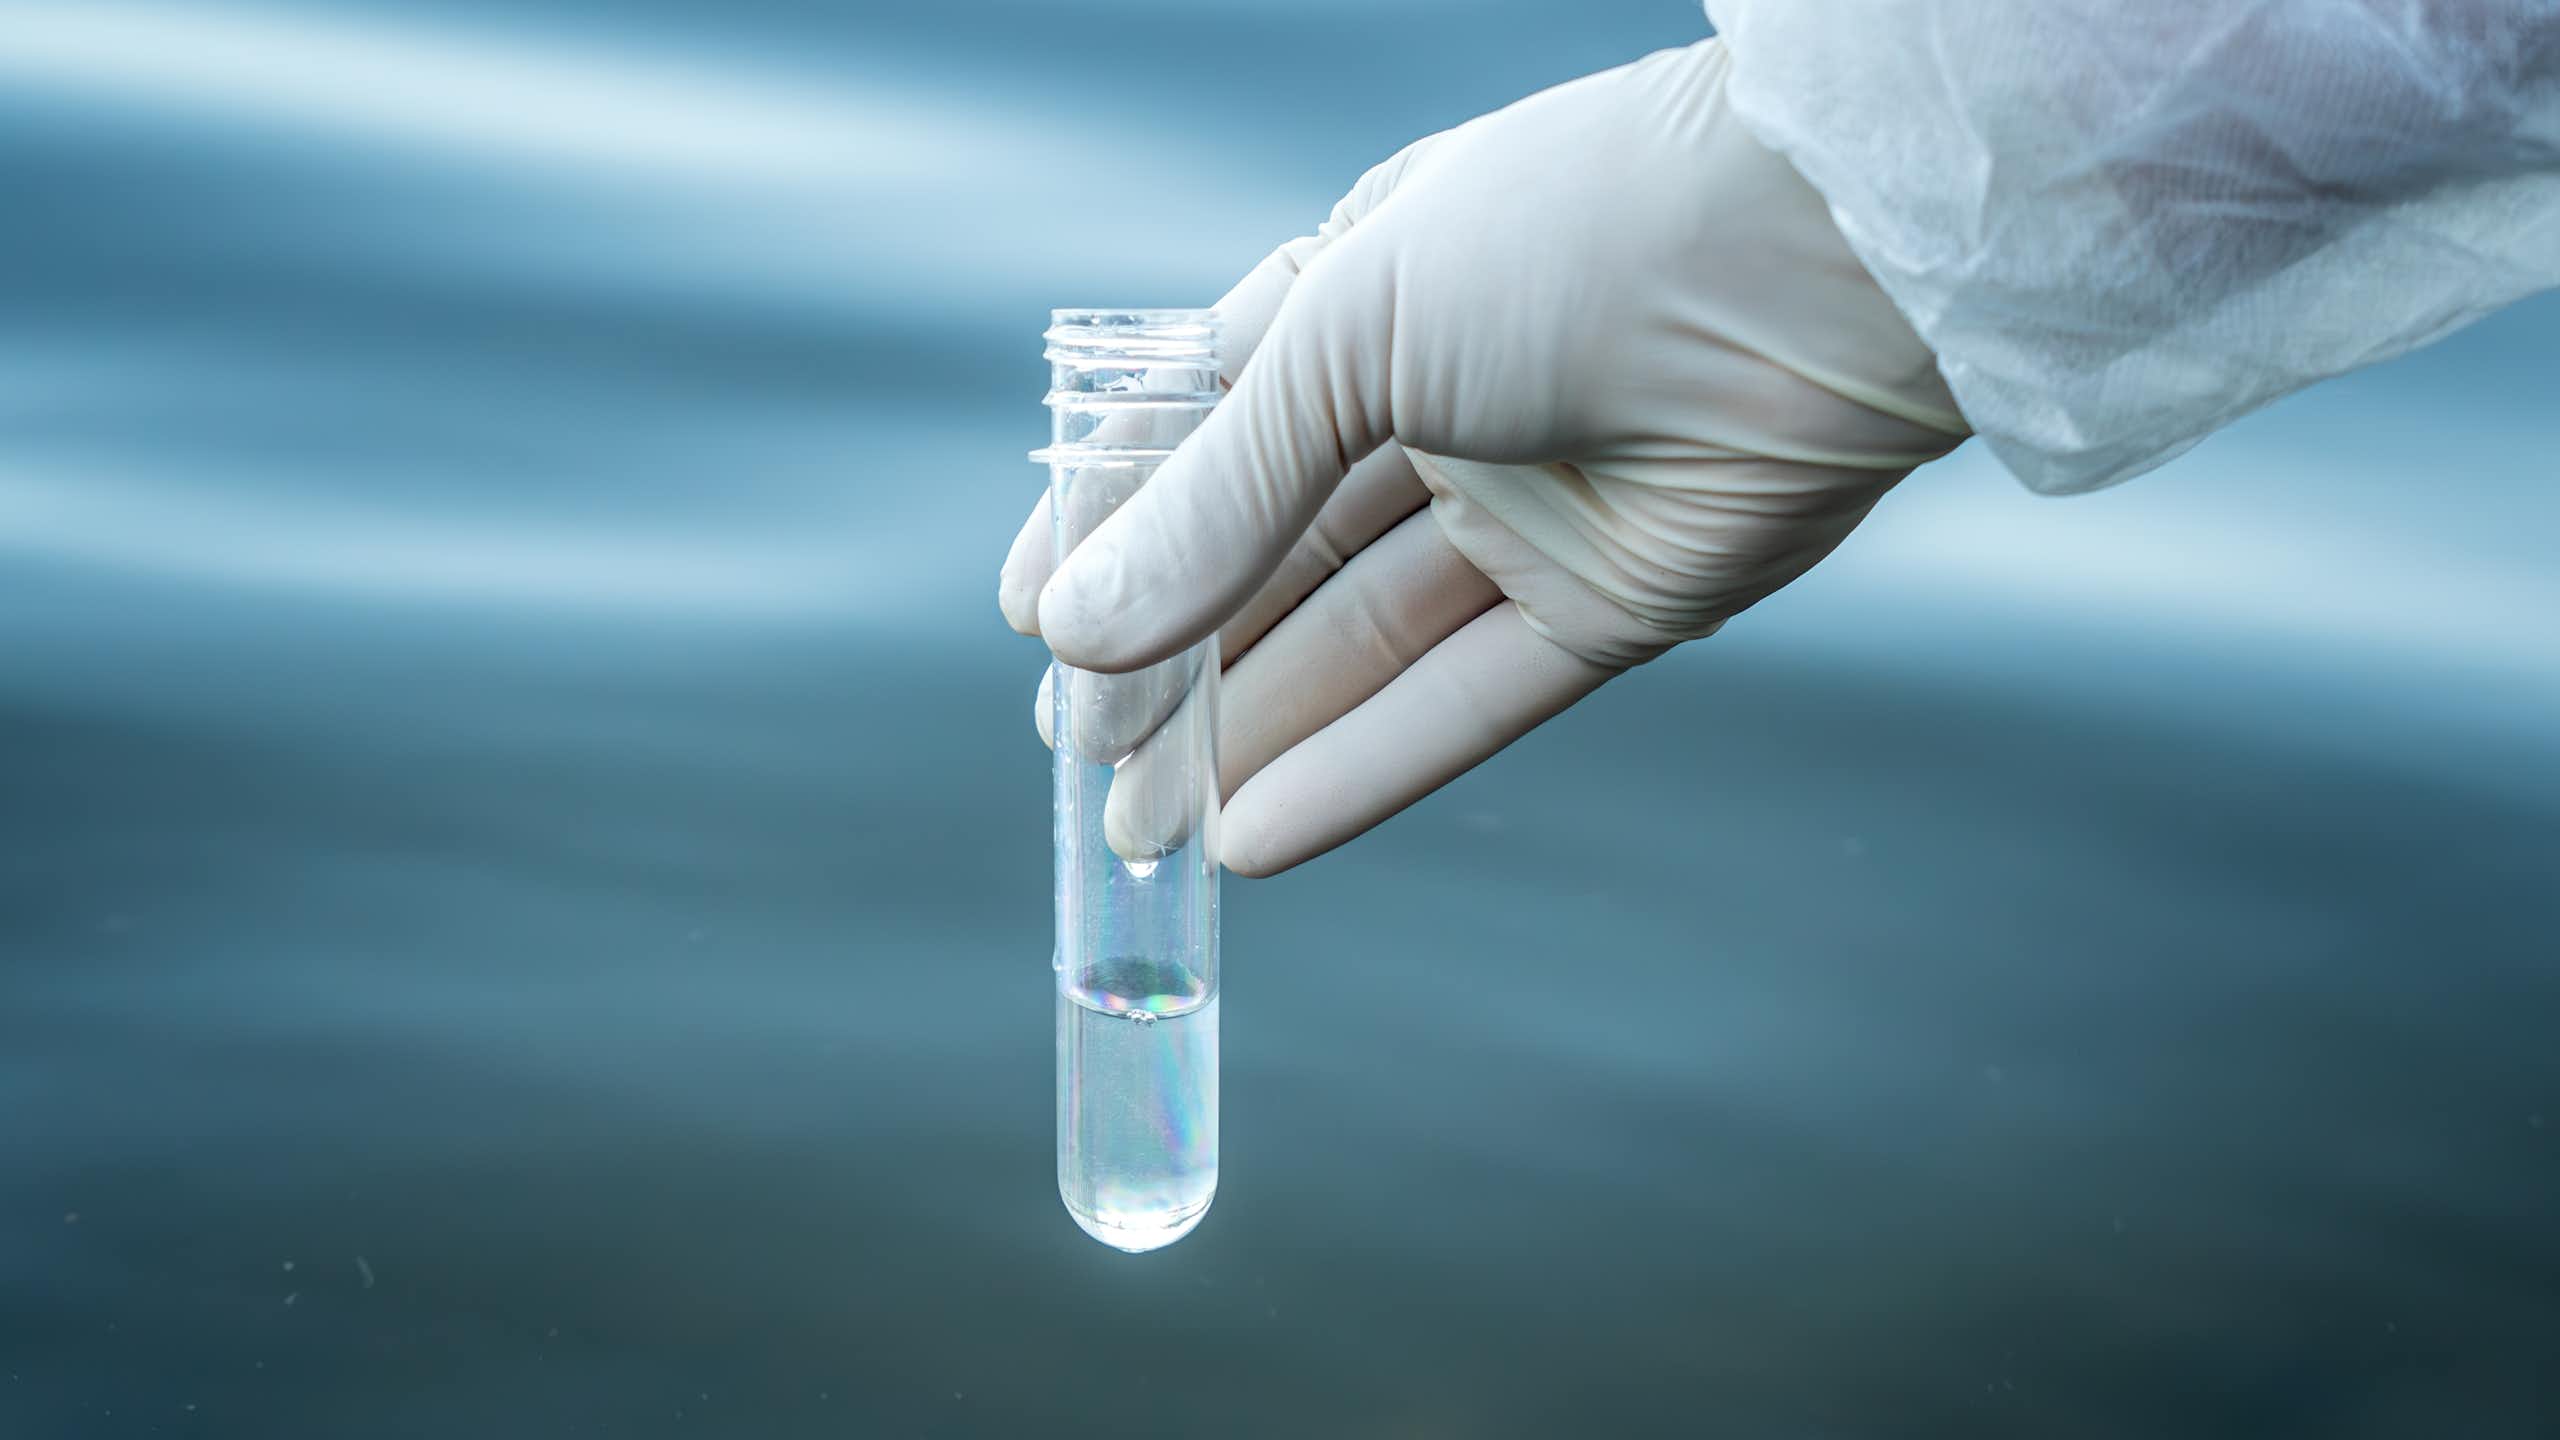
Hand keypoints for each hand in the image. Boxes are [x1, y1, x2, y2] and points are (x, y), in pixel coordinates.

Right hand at [1000, 37, 1967, 875]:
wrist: (1816, 260)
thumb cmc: (1568, 236)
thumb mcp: (1346, 340)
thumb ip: (1216, 495)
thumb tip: (1081, 631)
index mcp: (1366, 295)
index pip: (1202, 433)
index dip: (1114, 530)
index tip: (1036, 625)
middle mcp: (1441, 405)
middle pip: (1272, 560)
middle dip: (1171, 662)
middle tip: (1083, 762)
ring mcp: (1525, 509)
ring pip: (1356, 643)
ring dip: (1247, 736)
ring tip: (1141, 831)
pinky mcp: (1610, 603)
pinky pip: (1464, 700)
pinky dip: (1364, 768)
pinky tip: (1260, 834)